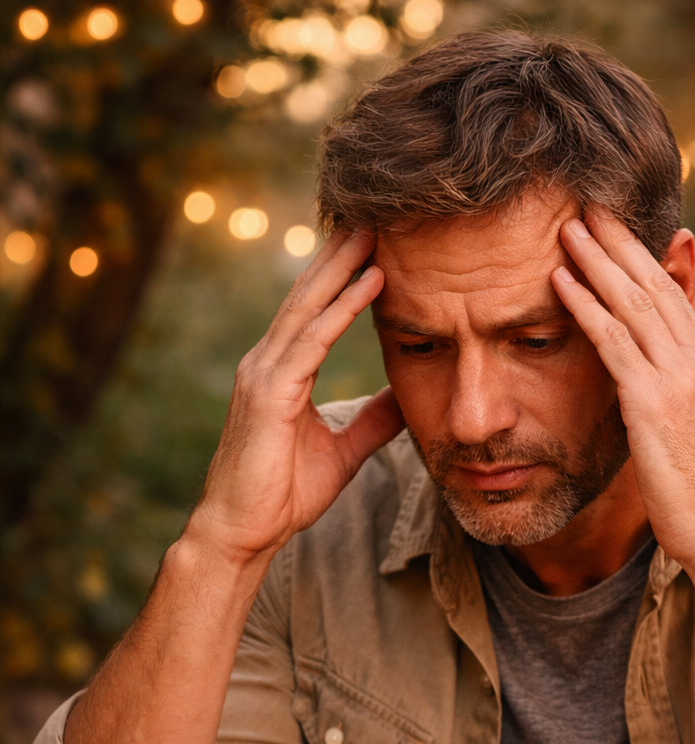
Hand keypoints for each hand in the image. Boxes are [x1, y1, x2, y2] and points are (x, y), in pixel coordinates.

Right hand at [190, 230, 405, 566]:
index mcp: (282, 372)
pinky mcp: (271, 393)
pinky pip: (313, 341)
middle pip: (311, 294)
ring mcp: (265, 373)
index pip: (316, 311)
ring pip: (311, 306)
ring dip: (346, 264)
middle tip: (376, 210)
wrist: (241, 533)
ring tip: (378, 228)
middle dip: (343, 251)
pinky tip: (371, 282)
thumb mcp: (342, 451)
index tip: (375, 240)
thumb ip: (372, 421)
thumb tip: (404, 398)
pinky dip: (343, 309)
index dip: (344, 274)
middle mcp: (268, 362)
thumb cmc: (282, 496)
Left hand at [552, 210, 694, 572]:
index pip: (673, 298)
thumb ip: (675, 403)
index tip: (615, 229)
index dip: (642, 258)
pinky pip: (613, 342)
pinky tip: (559, 282)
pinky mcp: (655, 402)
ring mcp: (680, 378)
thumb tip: (649, 392)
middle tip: (588, 204)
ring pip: (632, 303)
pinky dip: (584, 306)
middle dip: (619, 242)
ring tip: (566, 226)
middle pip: (654, 285)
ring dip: (595, 260)